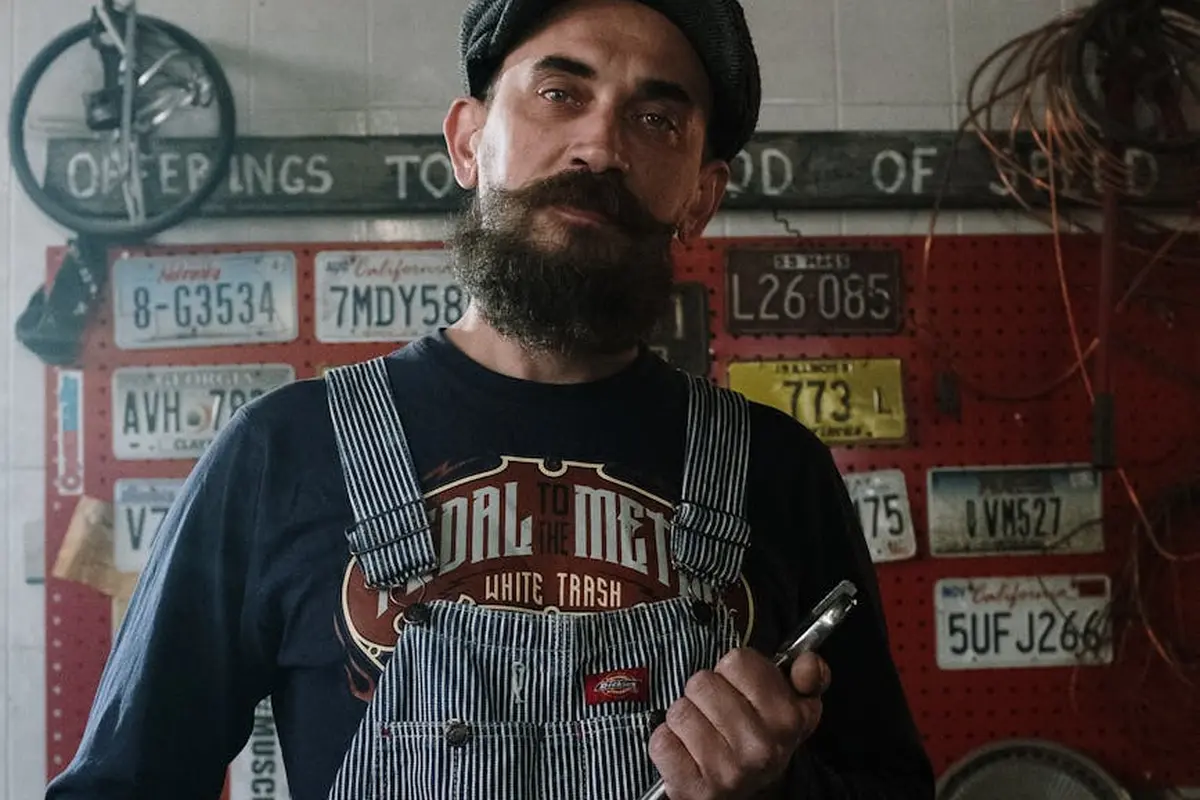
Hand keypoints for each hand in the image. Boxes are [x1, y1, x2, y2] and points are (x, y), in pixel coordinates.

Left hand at [647, 649, 828, 799]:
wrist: (747, 796)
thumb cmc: (762, 742)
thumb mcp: (795, 708)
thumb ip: (809, 676)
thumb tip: (808, 661)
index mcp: (788, 719)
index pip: (737, 661)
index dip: (733, 672)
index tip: (741, 689)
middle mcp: (761, 747)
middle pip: (702, 682)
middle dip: (705, 694)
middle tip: (718, 715)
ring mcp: (728, 771)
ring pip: (680, 710)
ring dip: (685, 718)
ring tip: (703, 734)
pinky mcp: (694, 788)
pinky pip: (661, 741)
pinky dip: (667, 743)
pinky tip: (686, 751)